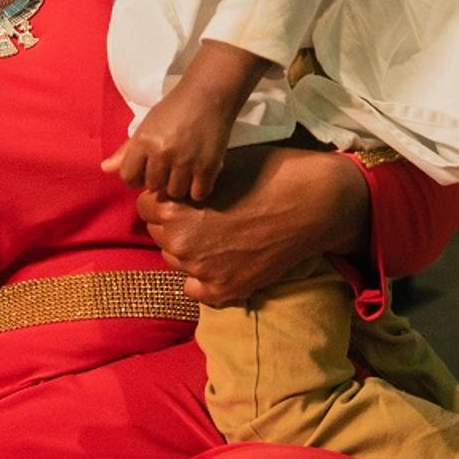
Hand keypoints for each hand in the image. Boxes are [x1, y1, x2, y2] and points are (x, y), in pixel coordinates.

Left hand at [102, 84, 229, 200]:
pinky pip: (198, 194)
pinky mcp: (208, 167)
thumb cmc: (175, 108)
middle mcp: (162, 153)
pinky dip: (198, 189)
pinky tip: (198, 176)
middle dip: (159, 180)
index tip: (148, 169)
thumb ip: (126, 150)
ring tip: (185, 171)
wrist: (208, 95)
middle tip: (169, 166)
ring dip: (179, 186)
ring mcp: (185, 161)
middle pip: (152, 187)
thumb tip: (104, 169)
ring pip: (174, 192)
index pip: (128, 177)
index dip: (137, 176)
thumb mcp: (147, 125)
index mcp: (143, 141)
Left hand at [135, 142, 367, 306]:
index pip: (146, 206)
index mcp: (173, 208)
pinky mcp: (225, 290)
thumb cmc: (268, 172)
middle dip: (175, 224)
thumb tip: (173, 189)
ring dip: (189, 249)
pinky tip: (222, 262)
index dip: (164, 199)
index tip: (181, 197)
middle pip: (160, 234)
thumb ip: (188, 184)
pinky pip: (196, 290)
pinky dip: (204, 278)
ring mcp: (201, 270)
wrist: (312, 202)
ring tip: (218, 236)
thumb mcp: (218, 168)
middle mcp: (179, 242)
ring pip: (177, 261)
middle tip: (204, 215)